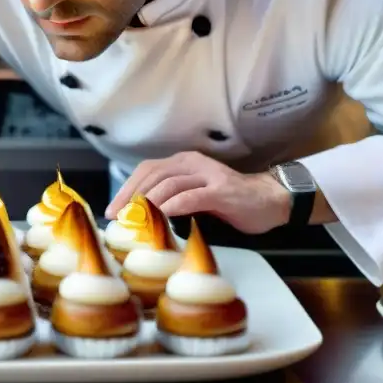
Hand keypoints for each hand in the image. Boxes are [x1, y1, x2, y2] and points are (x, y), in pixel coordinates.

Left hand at [105, 151, 292, 233]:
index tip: (112, 209)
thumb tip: (140, 216)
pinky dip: (172, 207)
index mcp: (183, 162)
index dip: (126, 188)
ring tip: (134, 220)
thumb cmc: (230, 202)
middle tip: (117, 217)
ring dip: (147, 203)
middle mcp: (193, 163)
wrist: (270, 201)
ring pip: (168, 184)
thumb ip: (172, 198)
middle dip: (131, 197)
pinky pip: (191, 196)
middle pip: (152, 175)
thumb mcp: (196, 195)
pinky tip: (161, 217)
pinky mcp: (221, 191)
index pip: (146, 170)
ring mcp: (207, 175)